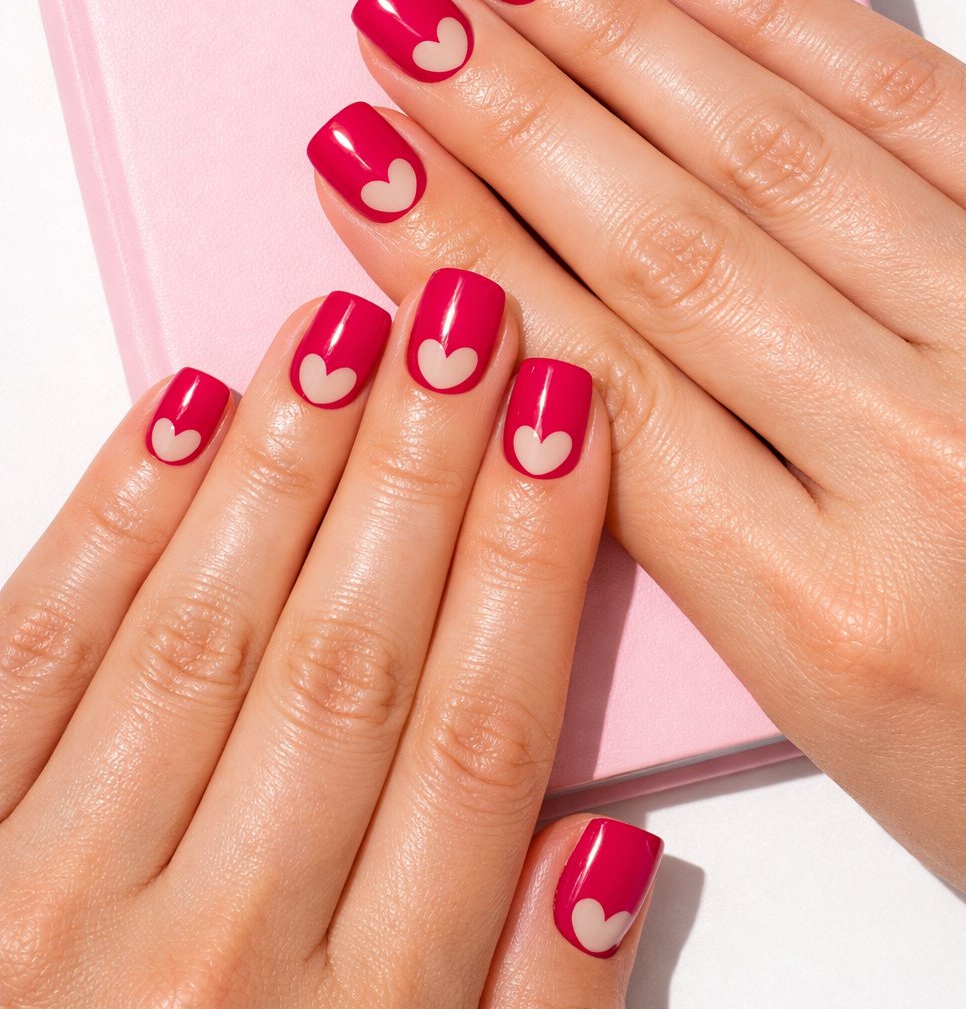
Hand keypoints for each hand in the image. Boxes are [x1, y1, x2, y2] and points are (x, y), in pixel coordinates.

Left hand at [0, 271, 662, 1005]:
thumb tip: (611, 847)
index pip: (478, 743)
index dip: (532, 563)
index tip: (570, 419)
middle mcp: (208, 956)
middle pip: (352, 660)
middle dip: (425, 469)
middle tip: (476, 315)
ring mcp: (47, 898)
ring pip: (204, 635)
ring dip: (288, 464)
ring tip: (357, 324)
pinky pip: (25, 659)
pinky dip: (108, 524)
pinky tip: (182, 409)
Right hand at [310, 0, 965, 923]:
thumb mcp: (840, 718)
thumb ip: (695, 542)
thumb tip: (538, 344)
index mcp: (831, 624)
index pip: (590, 379)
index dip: (452, 245)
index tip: (359, 153)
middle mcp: (934, 473)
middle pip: (660, 246)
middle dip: (507, 110)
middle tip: (401, 12)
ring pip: (772, 154)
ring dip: (616, 34)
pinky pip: (923, 103)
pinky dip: (788, 15)